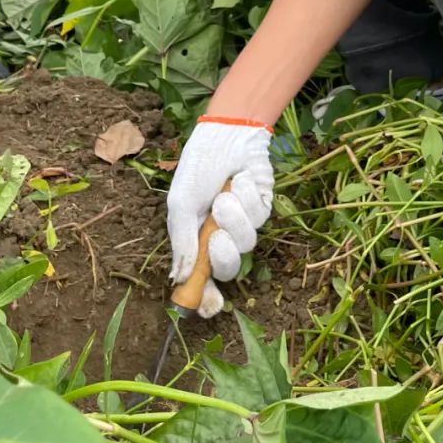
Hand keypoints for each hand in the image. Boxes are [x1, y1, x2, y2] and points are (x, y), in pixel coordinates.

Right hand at [166, 118, 273, 317]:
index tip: (208, 307)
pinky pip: (260, 218)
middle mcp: (222, 237)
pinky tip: (240, 181)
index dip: (206, 296)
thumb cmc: (198, 168)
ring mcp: (244, 224)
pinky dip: (247, 199)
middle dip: (223, 253)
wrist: (226, 135)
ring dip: (234, 217)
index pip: (204, 278)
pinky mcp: (263, 208)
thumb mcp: (181, 204)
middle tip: (215, 233)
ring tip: (224, 194)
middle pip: (230, 268)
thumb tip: (178, 278)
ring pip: (247, 243)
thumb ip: (181, 240)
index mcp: (197, 241)